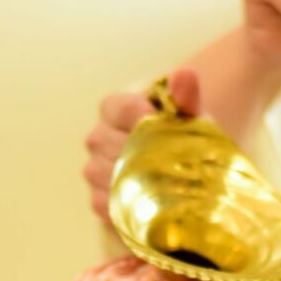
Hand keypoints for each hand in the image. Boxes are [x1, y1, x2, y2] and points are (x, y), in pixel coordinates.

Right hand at [83, 70, 202, 218]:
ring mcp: (93, 168)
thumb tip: (186, 75)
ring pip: (103, 173)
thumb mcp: (187, 115)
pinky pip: (103, 202)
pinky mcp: (97, 198)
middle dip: (141, 152)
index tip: (160, 123)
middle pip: (110, 144)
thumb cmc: (180, 134)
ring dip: (132, 178)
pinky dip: (125, 204)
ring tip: (164, 182)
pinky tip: (149, 203)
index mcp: (113, 108)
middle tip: (172, 160)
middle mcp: (97, 137)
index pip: (119, 108)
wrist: (179, 165)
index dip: (140, 116)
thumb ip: (186, 95)